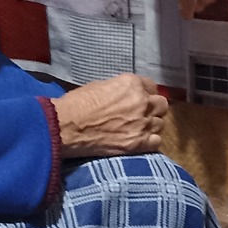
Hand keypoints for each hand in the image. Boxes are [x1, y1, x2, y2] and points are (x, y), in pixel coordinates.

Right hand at [52, 73, 168, 156]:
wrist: (66, 127)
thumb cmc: (77, 104)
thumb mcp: (100, 86)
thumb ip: (121, 90)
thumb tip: (126, 95)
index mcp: (132, 84)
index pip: (152, 86)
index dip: (146, 94)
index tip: (140, 100)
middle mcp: (142, 101)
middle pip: (161, 105)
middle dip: (153, 108)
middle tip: (141, 115)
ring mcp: (142, 123)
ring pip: (160, 123)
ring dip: (151, 125)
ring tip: (139, 129)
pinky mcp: (138, 143)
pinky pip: (156, 141)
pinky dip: (150, 141)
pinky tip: (140, 141)